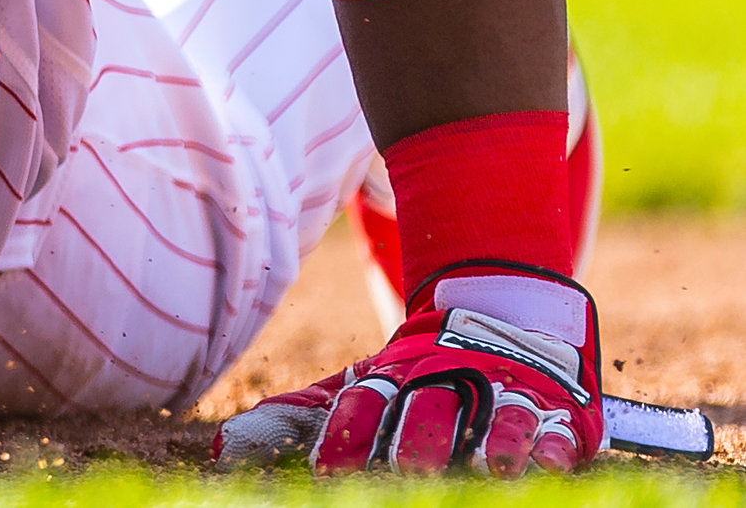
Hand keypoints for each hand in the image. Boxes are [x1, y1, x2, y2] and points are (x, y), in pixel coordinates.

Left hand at [215, 264, 601, 475]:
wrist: (497, 307)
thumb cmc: (417, 368)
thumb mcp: (360, 383)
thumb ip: (300, 417)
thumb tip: (222, 452)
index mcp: (394, 376)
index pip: (363, 404)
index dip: (347, 435)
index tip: (328, 470)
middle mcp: (445, 380)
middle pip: (428, 410)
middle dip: (419, 440)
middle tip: (409, 470)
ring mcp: (502, 389)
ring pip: (497, 415)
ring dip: (495, 441)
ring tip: (490, 467)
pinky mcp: (554, 406)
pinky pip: (555, 425)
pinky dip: (553, 443)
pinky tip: (548, 461)